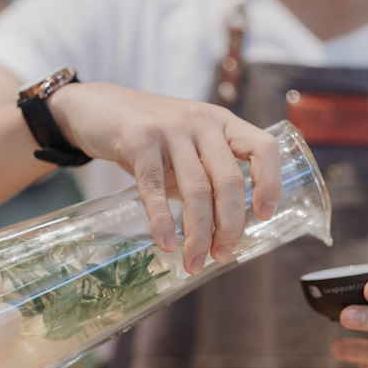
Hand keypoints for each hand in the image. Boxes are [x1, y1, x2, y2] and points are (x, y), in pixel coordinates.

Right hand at [48, 82, 281, 273]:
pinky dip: (162, 220)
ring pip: (196, 189)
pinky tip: (166, 243)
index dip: (270, 183)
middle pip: (228, 180)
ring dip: (198, 232)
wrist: (96, 107)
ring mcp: (171, 128)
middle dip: (229, 225)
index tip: (264, 216)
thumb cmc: (151, 135)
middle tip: (222, 254)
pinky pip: (155, 187)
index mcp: (222, 123)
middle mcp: (202, 121)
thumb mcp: (189, 143)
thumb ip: (208, 173)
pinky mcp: (139, 139)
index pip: (263, 148)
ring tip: (194, 261)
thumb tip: (225, 231)